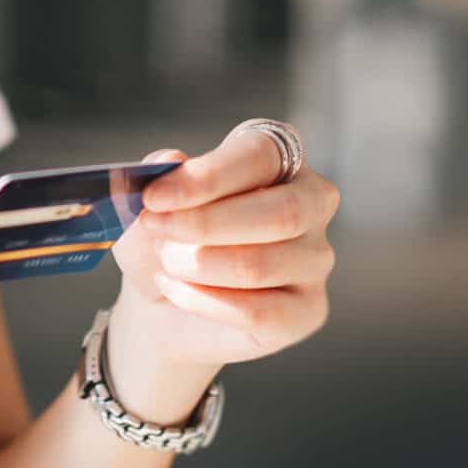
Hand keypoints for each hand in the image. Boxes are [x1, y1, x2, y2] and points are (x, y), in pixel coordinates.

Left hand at [105, 122, 337, 408]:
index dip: (208, 175)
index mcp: (281, 157)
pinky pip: (257, 312)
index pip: (262, 155)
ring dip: (196, 264)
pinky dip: (201, 301)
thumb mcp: (151, 204)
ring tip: (165, 261)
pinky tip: (175, 290)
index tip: (154, 196)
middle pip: (282, 212)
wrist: (164, 305)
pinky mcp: (308, 310)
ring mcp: (316, 259)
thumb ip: (159, 175)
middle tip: (156, 228)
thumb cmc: (168, 239)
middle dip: (204, 224)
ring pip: (261, 265)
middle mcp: (312, 202)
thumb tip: (171, 158)